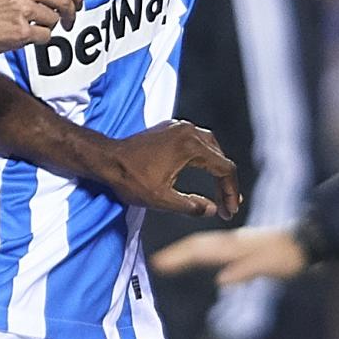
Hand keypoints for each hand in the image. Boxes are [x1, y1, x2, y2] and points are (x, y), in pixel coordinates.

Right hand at [0, 0, 82, 59]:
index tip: (77, 1)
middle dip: (72, 12)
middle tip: (69, 20)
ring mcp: (22, 8)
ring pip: (54, 19)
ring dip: (49, 25)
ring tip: (32, 26)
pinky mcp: (20, 31)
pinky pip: (45, 36)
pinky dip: (39, 38)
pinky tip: (25, 36)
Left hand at [100, 120, 239, 217]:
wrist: (106, 159)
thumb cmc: (130, 179)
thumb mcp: (161, 199)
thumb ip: (191, 206)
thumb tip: (212, 210)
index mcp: (191, 146)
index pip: (225, 168)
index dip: (231, 192)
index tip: (230, 211)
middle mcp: (188, 131)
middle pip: (220, 156)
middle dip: (226, 183)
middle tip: (228, 205)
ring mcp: (179, 127)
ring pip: (210, 147)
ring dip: (217, 168)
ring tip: (220, 191)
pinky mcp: (170, 128)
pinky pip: (196, 140)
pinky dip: (204, 157)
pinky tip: (203, 171)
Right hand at [155, 226, 306, 285]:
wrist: (310, 240)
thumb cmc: (290, 255)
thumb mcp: (269, 265)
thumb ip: (245, 271)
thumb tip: (220, 281)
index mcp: (233, 246)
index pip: (199, 250)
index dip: (178, 257)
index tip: (158, 264)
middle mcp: (232, 242)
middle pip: (198, 246)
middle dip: (176, 254)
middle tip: (156, 264)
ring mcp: (238, 245)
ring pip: (206, 247)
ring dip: (187, 254)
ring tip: (170, 262)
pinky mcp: (244, 250)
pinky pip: (216, 252)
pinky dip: (203, 257)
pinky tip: (203, 263)